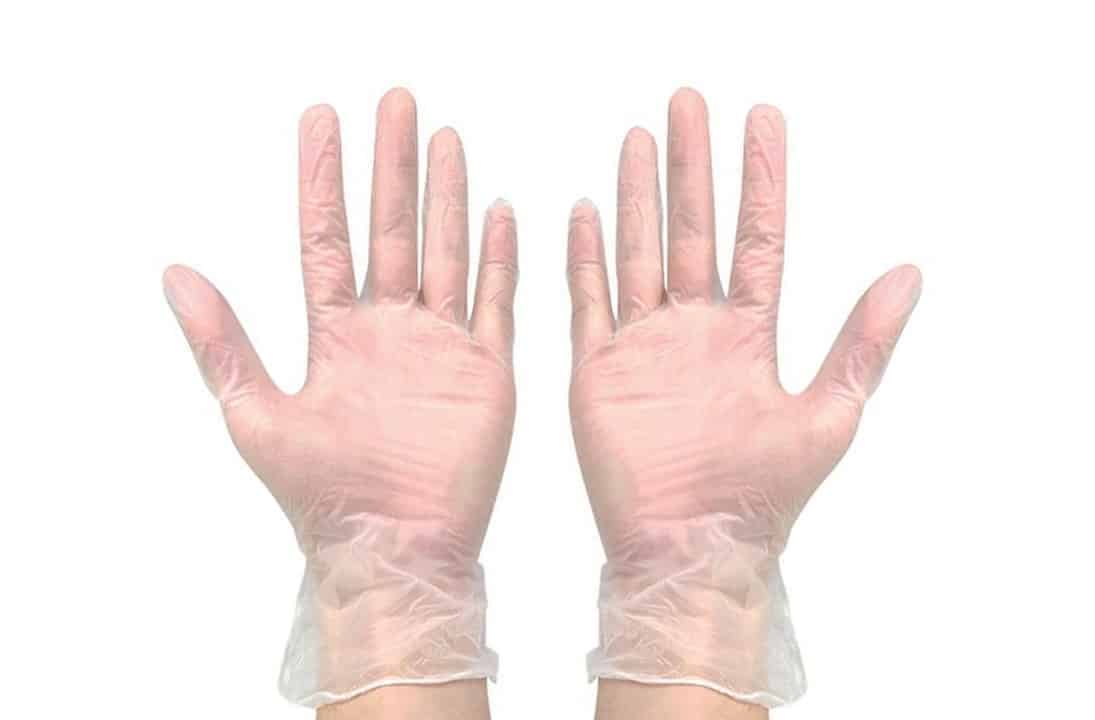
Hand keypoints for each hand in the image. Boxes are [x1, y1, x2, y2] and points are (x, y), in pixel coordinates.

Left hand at [163, 88, 516, 706]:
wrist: (391, 548)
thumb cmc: (321, 495)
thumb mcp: (254, 414)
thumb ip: (221, 342)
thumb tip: (175, 273)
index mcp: (336, 335)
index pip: (328, 237)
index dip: (324, 178)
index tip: (324, 120)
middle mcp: (388, 329)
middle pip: (393, 228)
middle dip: (393, 164)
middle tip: (398, 102)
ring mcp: (441, 346)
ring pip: (447, 252)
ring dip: (447, 195)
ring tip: (446, 139)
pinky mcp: (486, 370)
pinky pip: (497, 301)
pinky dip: (501, 257)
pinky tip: (500, 211)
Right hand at [567, 88, 920, 706]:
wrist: (693, 550)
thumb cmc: (763, 496)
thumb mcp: (831, 413)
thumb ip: (864, 341)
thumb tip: (910, 272)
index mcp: (749, 335)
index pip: (757, 237)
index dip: (759, 179)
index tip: (761, 121)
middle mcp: (696, 331)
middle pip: (691, 229)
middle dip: (691, 166)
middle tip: (687, 104)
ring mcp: (644, 347)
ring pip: (640, 252)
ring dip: (638, 196)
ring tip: (639, 138)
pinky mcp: (599, 372)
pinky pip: (588, 302)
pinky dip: (585, 257)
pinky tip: (587, 211)